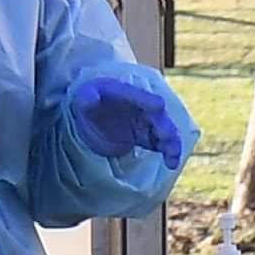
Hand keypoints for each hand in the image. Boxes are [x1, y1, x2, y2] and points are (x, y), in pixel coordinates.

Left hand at [70, 72, 184, 158]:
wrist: (89, 117)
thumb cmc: (86, 103)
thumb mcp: (82, 99)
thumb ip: (87, 98)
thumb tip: (90, 98)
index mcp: (125, 92)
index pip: (138, 95)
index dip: (148, 100)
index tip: (159, 106)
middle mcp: (140, 105)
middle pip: (157, 115)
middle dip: (164, 125)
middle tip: (166, 136)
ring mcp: (145, 122)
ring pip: (164, 129)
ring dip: (171, 141)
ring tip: (172, 155)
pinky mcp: (146, 137)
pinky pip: (161, 144)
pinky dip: (169, 152)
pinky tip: (171, 163)